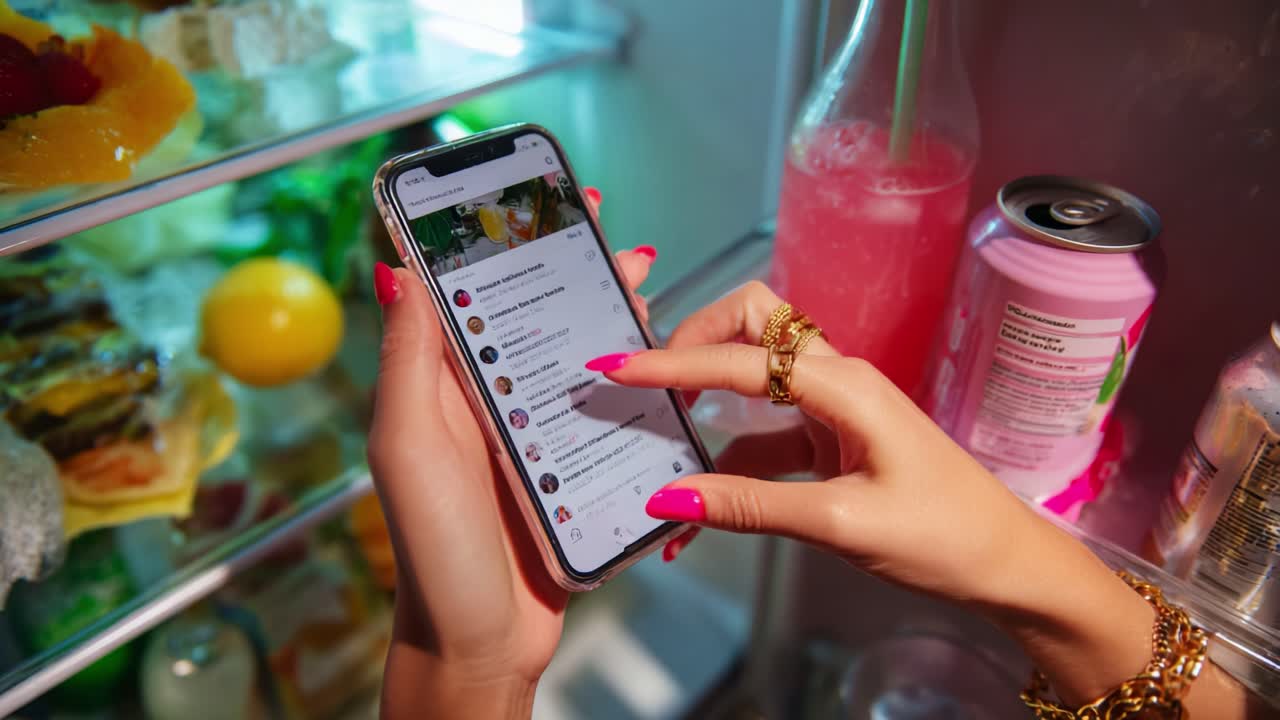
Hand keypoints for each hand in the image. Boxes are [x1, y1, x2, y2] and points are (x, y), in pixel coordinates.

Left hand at [367, 190, 656, 716]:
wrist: (484, 641)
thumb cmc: (436, 549)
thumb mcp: (410, 443)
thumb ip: (409, 358)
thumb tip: (397, 267)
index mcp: (442, 385)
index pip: (468, 292)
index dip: (495, 240)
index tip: (530, 197)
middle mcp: (488, 400)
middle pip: (532, 313)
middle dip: (567, 266)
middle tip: (604, 229)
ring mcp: (532, 432)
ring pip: (575, 354)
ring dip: (607, 313)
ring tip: (642, 279)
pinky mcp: (570, 466)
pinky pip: (603, 407)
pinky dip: (632, 376)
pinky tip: (658, 359)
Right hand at [592, 281, 1158, 705]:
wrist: (1006, 563)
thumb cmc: (941, 536)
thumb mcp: (840, 525)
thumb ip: (752, 506)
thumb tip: (668, 499)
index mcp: (844, 386)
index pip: (742, 360)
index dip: (673, 364)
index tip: (615, 367)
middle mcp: (837, 380)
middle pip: (754, 326)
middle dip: (696, 342)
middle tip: (649, 385)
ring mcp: (836, 408)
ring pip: (757, 377)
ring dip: (707, 405)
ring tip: (657, 440)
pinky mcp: (834, 439)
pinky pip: (769, 434)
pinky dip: (731, 459)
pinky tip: (705, 500)